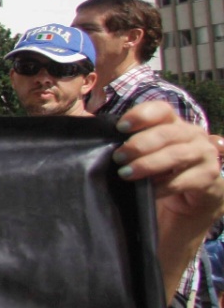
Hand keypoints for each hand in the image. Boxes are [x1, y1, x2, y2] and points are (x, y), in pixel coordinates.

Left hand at [116, 102, 223, 223]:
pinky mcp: (208, 176)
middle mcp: (192, 134)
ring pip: (176, 155)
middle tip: (118, 157)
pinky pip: (182, 181)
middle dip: (139, 145)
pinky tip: (147, 192)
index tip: (120, 127)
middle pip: (166, 133)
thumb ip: (130, 144)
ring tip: (126, 174)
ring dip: (148, 164)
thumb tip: (100, 141)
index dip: (140, 115)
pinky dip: (161, 187)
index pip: (161, 110)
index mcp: (175, 123)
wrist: (192, 198)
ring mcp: (204, 154)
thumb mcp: (147, 153)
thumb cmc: (162, 170)